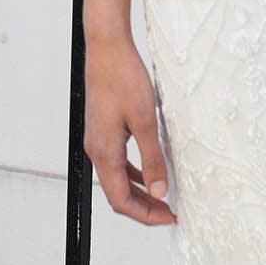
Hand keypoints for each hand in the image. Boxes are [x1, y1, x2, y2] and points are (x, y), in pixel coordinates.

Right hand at [83, 31, 176, 224]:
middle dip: (143, 207)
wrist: (106, 48)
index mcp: (104, 153)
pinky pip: (116, 161)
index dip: (145, 215)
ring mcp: (97, 139)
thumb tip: (159, 191)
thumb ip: (152, 159)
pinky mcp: (102, 129)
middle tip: (169, 211)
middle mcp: (96, 150)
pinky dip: (133, 172)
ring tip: (162, 196)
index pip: (121, 200)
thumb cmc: (123, 78)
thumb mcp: (145, 120)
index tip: (169, 217)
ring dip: (139, 190)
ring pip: (116, 178)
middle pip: (117, 193)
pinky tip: (148, 170)